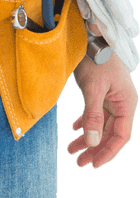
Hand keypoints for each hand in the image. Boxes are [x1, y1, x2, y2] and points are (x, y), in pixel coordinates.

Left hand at [68, 50, 137, 168]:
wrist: (91, 33)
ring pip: (101, 124)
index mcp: (126, 103)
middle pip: (110, 133)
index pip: (120, 136)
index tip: (94, 164)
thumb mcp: (93, 88)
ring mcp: (112, 97)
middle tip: (79, 162)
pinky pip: (96, 112)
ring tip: (72, 150)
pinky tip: (74, 129)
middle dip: (95, 148)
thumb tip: (92, 143)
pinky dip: (85, 121)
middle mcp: (122, 102)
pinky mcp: (102, 91)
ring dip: (87, 137)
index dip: (108, 152)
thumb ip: (93, 116)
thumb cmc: (96, 58)